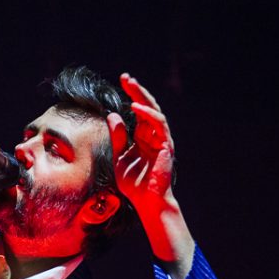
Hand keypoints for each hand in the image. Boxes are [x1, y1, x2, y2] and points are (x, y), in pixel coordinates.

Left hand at [108, 72, 176, 220]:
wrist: (146, 201)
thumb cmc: (134, 183)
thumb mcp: (119, 158)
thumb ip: (117, 138)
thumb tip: (112, 116)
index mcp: (143, 137)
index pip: (138, 111)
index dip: (132, 95)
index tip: (122, 81)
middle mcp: (153, 136)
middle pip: (148, 107)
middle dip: (138, 91)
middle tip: (127, 77)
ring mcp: (161, 140)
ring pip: (155, 112)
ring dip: (143, 98)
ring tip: (131, 88)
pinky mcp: (166, 146)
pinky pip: (159, 125)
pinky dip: (148, 115)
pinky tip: (136, 107)